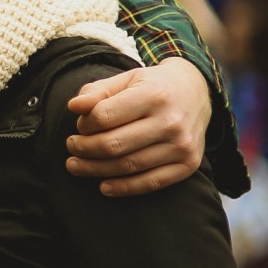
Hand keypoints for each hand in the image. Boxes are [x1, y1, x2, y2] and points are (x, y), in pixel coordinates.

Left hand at [65, 57, 210, 196]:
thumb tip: (74, 107)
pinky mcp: (189, 164)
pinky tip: (104, 187)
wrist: (196, 92)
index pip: (104, 116)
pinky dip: (124, 188)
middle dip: (84, 148)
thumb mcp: (125, 79)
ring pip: (128, 165)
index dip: (84, 124)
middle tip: (71, 147)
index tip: (80, 126)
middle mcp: (171, 121)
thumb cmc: (152, 86)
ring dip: (95, 169)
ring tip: (75, 165)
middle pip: (114, 144)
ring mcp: (182, 145)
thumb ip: (97, 92)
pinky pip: (151, 182)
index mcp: (153, 95)